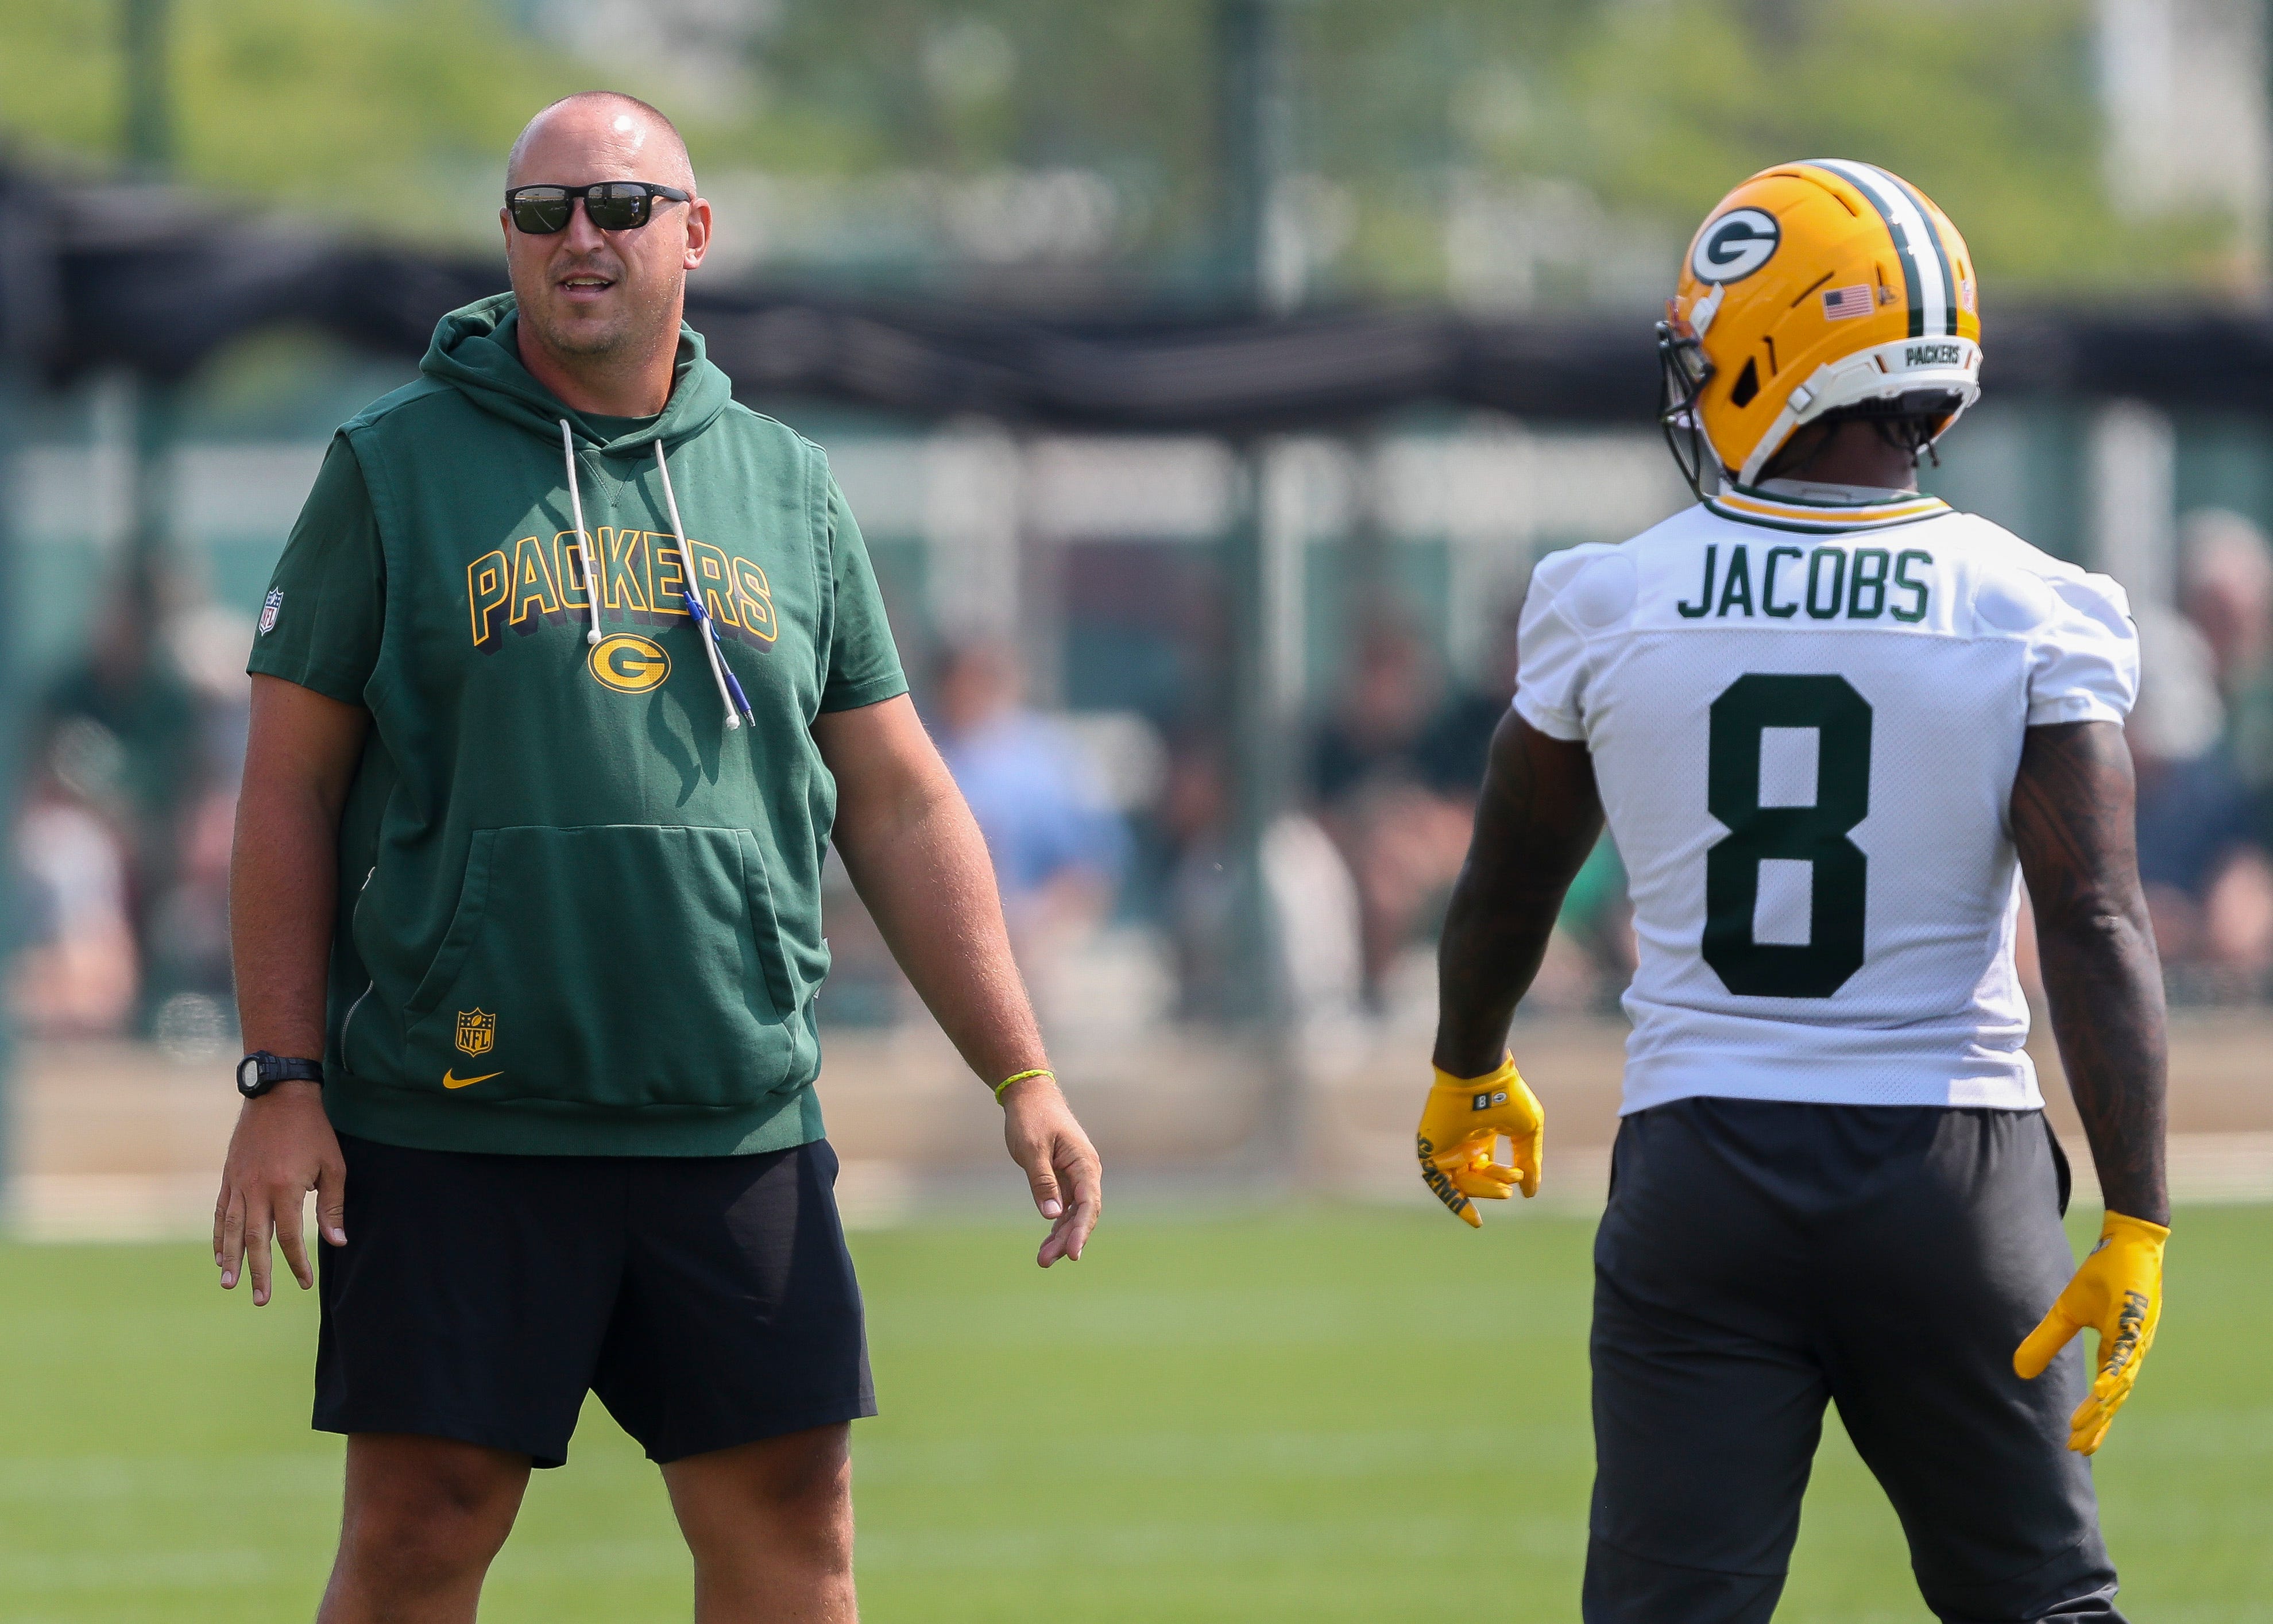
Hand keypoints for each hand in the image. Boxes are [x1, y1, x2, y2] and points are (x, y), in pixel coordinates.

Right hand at [214, 1081, 346, 1305]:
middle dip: (258, 1272)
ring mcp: (238, 1183)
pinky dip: (217, 1235)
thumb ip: (332, 1206)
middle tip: (259, 1299)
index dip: (296, 1262)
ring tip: (230, 1284)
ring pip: (229, 1229)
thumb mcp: (333, 1165)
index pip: (289, 1237)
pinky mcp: (228, 1175)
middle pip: (254, 1241)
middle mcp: (257, 1190)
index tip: (304, 1282)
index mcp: (285, 1188)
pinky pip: (219, 1211)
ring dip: (230, 1259)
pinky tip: (218, 1254)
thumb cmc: (313, 1130)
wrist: (279, 1094)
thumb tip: (337, 1242)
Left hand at [999, 1073, 1101, 1266]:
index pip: (1088, 1204)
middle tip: (1044, 1261)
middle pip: (1082, 1214)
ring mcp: (1076, 1176)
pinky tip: (1047, 1244)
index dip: (1081, 1231)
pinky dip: (1056, 1225)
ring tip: (1043, 1260)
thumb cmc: (1031, 1118)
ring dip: (1060, 1237)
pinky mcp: (1064, 1178)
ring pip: (1073, 1214)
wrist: (1029, 1095)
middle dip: (1067, 1240)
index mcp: (1084, 1163)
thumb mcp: (1032, 1149)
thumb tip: (1053, 1216)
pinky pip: (1065, 1207)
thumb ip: (1043, 1182)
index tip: (1072, 1253)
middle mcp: (1085, 1172)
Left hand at [1416, 1055, 1543, 1226]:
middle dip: (1494, 1186)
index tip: (1516, 1187)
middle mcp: (1461, 1141)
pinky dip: (1454, 1198)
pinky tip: (1474, 1215)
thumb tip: (1530, 1193)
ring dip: (1484, 1190)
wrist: (1480, 1076)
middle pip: (1474, 1176)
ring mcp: (1445, 1145)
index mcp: (1481, 1133)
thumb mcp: (1526, 1132)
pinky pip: (1439, 1181)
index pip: (1485, 1166)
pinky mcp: (1431, 1149)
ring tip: (1504, 1191)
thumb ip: (1529, 1162)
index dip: (1499, 1181)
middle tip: (1509, 1189)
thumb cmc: (1506, 1096)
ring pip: (1461, 1181)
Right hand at [2014, 1211, 2167, 1453]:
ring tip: (2086, 1425)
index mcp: (2116, 1350)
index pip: (2106, 1394)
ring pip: (2121, 1379)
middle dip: (2097, 1423)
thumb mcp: (2066, 1313)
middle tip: (2079, 1447)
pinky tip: (2106, 1388)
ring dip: (2104, 1403)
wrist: (2127, 1243)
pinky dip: (2117, 1370)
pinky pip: (2127, 1351)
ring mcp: (2137, 1336)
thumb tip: (2019, 1370)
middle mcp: (2131, 1350)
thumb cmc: (2104, 1277)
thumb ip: (2046, 1341)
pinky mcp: (2137, 1318)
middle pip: (2114, 1396)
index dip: (2094, 1420)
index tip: (2080, 1446)